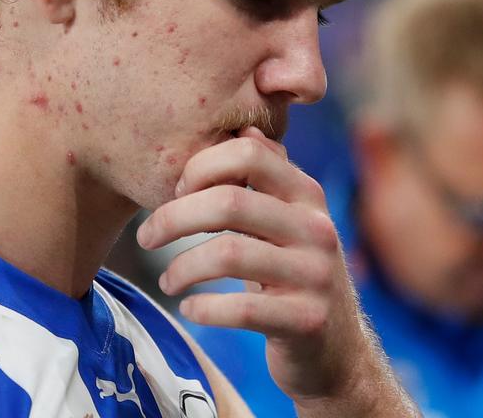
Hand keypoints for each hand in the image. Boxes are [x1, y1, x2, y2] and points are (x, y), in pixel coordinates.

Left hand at [136, 126, 362, 401]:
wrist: (336, 351)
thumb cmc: (292, 276)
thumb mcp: (287, 223)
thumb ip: (267, 181)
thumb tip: (244, 132)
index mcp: (307, 195)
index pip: (249, 155)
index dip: (201, 167)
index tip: (175, 191)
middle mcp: (317, 228)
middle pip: (229, 202)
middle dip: (174, 218)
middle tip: (146, 237)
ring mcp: (315, 275)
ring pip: (228, 254)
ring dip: (181, 268)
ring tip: (166, 282)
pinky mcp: (307, 320)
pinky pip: (242, 309)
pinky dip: (204, 308)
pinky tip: (189, 308)